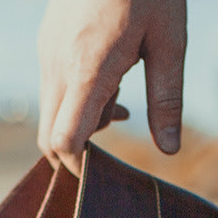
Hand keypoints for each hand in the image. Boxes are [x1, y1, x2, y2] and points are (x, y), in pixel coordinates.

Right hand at [37, 0, 186, 175]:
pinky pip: (54, 89)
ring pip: (52, 113)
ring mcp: (47, 52)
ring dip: (82, 124)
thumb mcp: (170, 42)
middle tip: (118, 142)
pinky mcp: (48, 42)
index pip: (63, 141)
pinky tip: (111, 83)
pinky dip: (78, 101)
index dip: (79, 166)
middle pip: (49, 135)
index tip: (104, 175)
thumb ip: (168, 100)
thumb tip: (169, 151)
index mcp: (86, 69)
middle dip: (79, 151)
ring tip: (124, 102)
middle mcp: (57, 65)